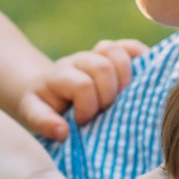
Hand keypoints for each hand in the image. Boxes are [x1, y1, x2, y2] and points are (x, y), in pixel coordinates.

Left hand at [20, 39, 149, 139]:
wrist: (44, 88)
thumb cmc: (43, 106)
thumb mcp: (33, 115)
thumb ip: (44, 123)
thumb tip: (63, 131)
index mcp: (58, 76)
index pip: (82, 85)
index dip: (88, 106)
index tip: (82, 121)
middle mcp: (78, 61)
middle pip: (102, 66)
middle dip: (108, 94)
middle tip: (103, 110)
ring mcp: (95, 55)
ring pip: (116, 52)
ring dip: (125, 77)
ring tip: (122, 97)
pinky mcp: (110, 55)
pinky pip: (130, 47)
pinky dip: (141, 58)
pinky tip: (144, 76)